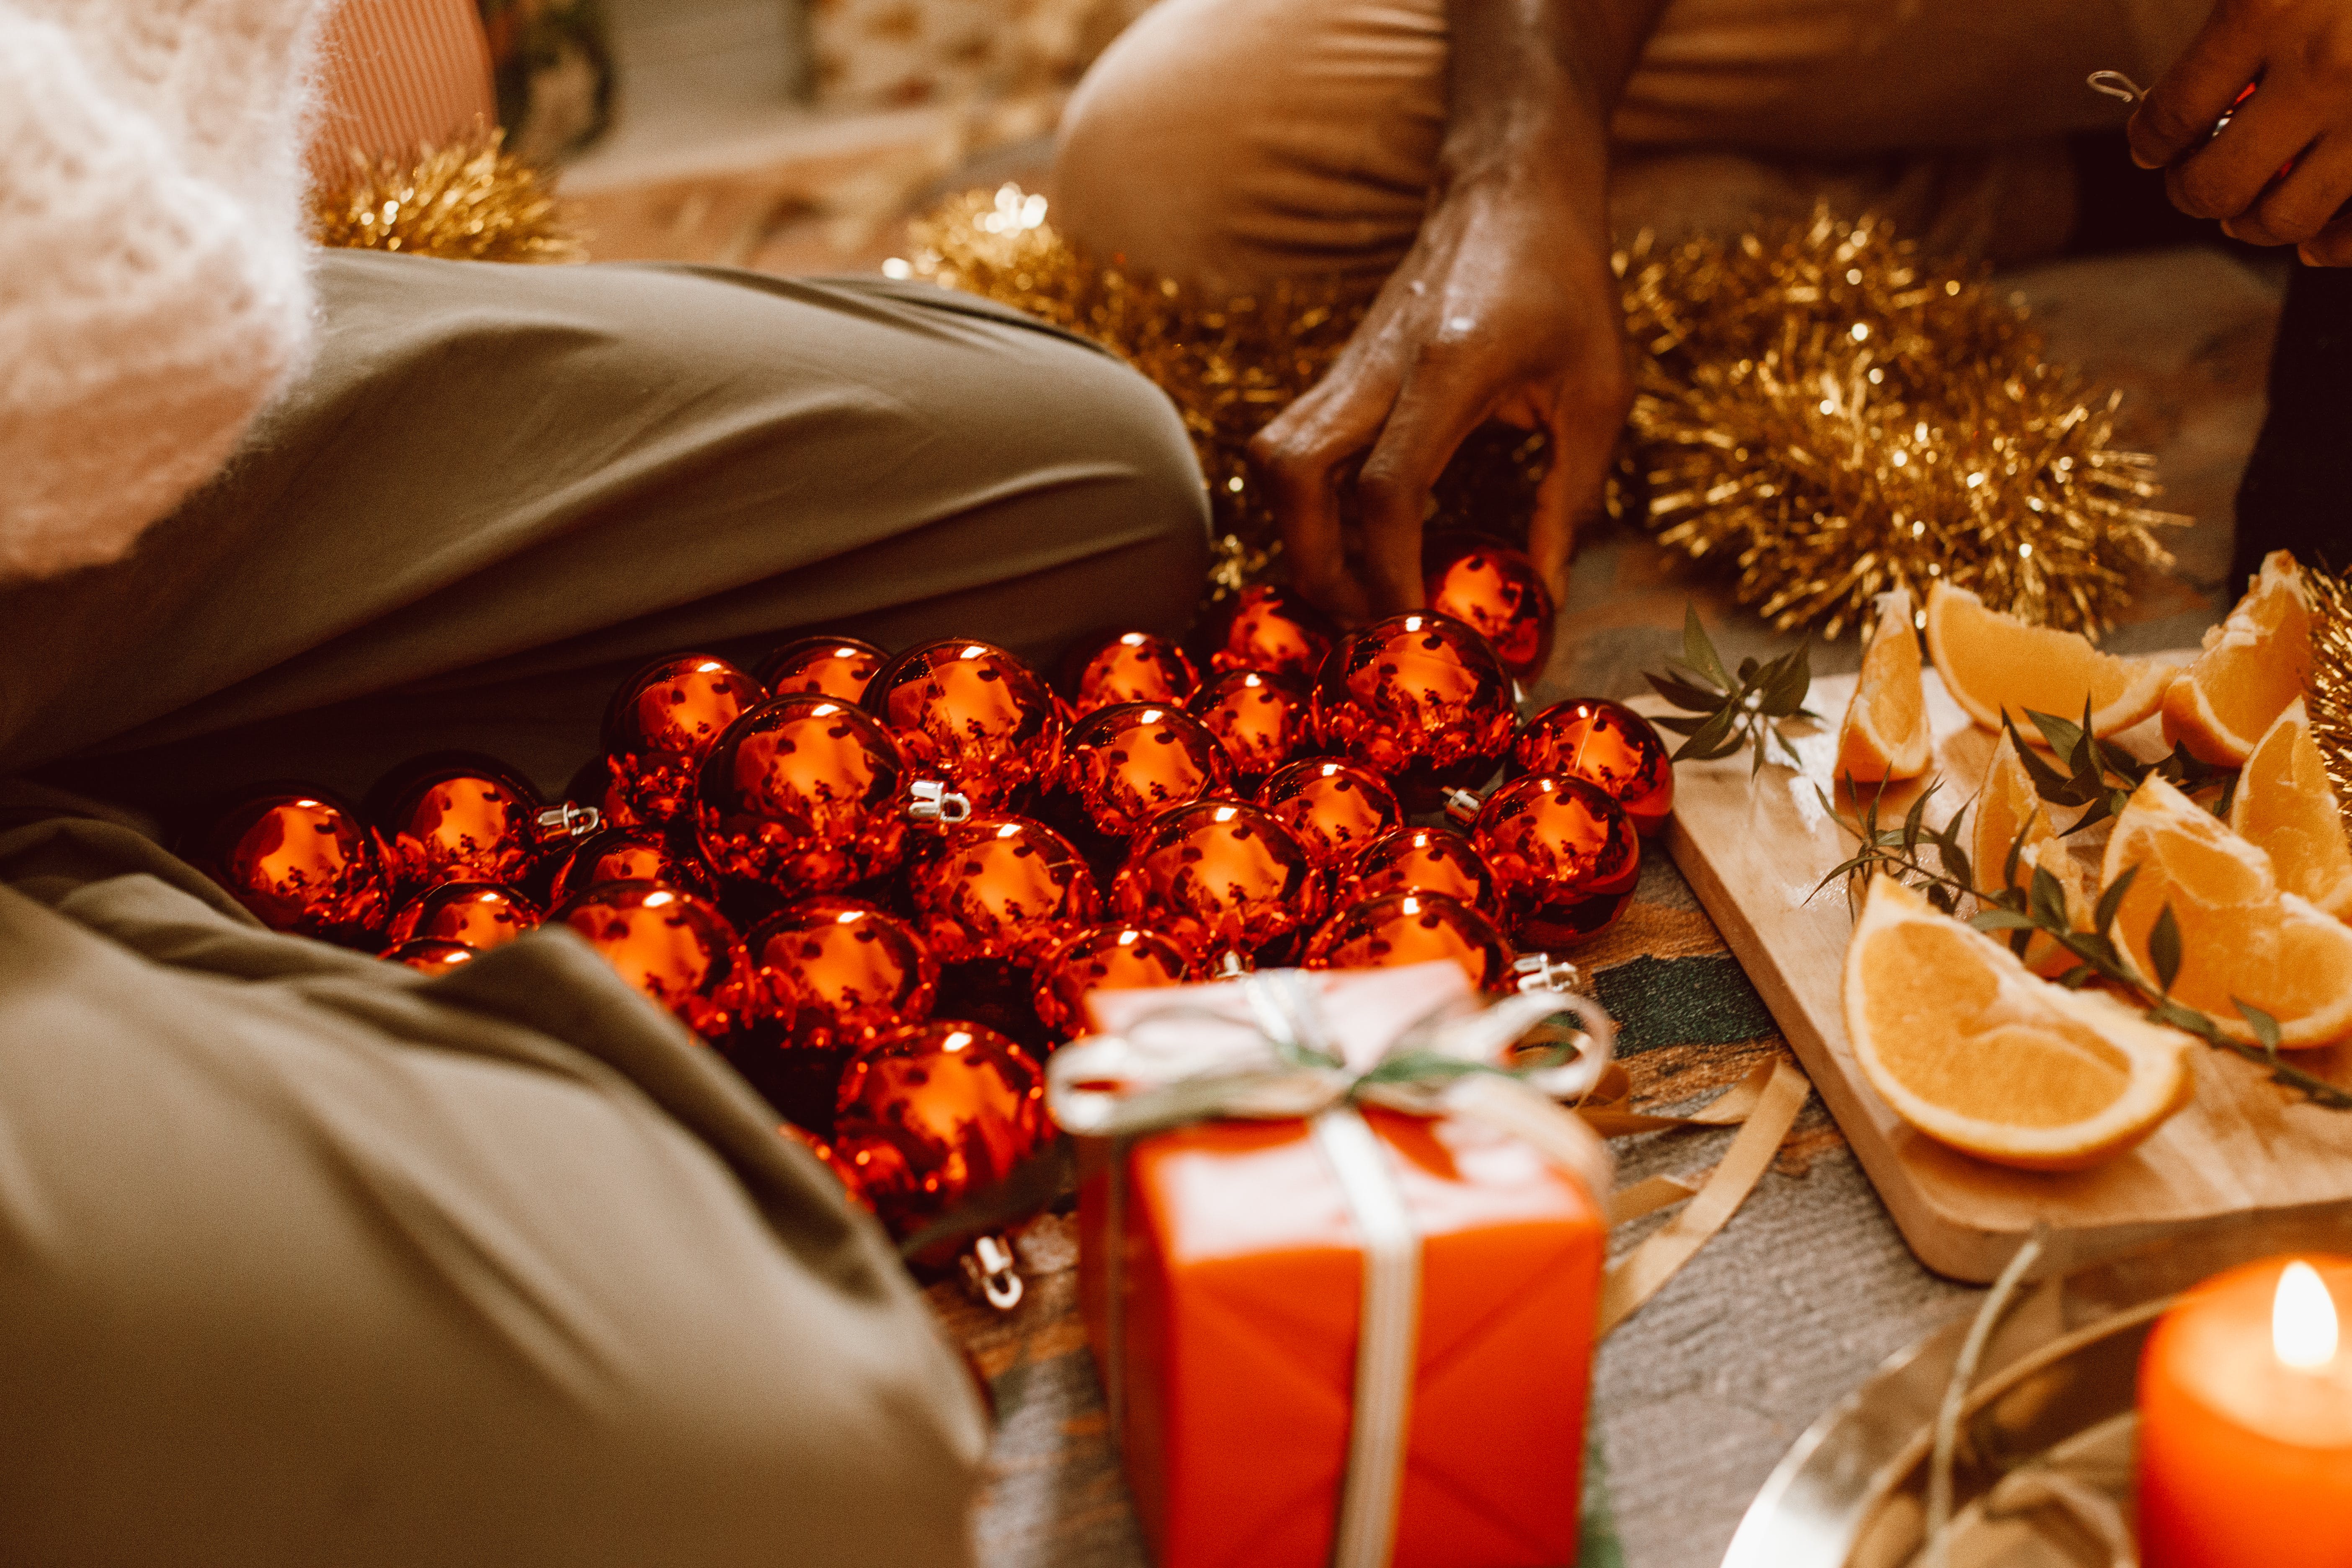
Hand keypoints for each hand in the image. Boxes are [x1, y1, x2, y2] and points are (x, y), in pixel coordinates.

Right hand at [1247, 167, 1630, 622]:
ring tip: (1354, 584)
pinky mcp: (1339, 371)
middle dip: (1315, 563)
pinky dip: (1306, 504)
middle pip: (1290, 475)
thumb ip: (1570, 497)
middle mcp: (1377, 366)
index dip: (1390, 572)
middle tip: (1364, 617)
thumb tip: (1548, 592)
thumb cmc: (1566, 286)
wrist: (1512, 191)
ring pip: (1272, 459)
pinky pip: (1291, 446)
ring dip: (1298, 533)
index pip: (1386, 489)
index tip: (1416, 626)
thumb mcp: (1598, 395)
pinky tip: (1354, 536)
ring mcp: (1348, 365)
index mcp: (1448, 368)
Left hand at [2128, 0, 2351, 262]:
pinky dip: (2329, 246)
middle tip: (2194, 177)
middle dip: (2193, 190)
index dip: (2151, 141)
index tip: (2151, 146)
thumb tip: (2188, 101)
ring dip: (2253, 222)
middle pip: (2215, 184)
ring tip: (2246, 205)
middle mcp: (2324, 69)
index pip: (2171, 113)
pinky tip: (2313, 238)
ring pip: (2284, 219)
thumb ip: (2245, 18)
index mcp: (2269, 9)